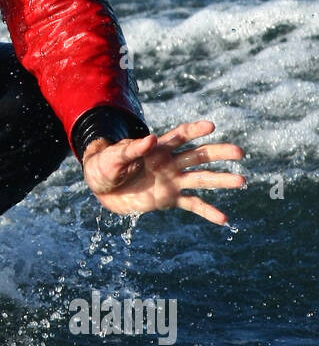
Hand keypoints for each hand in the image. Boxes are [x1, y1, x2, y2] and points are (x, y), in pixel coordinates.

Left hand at [82, 119, 244, 225]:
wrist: (102, 188)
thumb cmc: (106, 165)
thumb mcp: (115, 156)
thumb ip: (133, 149)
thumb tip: (152, 138)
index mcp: (157, 148)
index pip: (180, 136)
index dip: (195, 130)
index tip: (211, 126)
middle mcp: (170, 162)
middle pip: (198, 155)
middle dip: (219, 153)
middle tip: (239, 152)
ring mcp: (172, 180)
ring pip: (201, 179)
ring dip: (221, 180)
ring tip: (242, 181)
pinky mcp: (169, 198)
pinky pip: (192, 204)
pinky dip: (207, 211)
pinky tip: (224, 219)